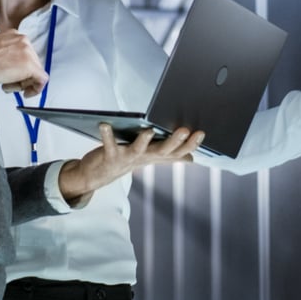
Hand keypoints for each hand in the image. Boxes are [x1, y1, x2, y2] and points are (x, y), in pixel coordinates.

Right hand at [0, 30, 48, 95]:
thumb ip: (8, 55)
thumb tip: (13, 67)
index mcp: (14, 35)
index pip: (26, 54)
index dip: (20, 69)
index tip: (14, 76)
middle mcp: (24, 40)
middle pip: (33, 63)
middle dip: (23, 77)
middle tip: (9, 84)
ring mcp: (28, 52)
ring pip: (36, 72)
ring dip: (24, 83)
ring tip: (7, 85)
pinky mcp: (30, 65)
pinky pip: (42, 80)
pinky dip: (36, 89)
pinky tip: (25, 93)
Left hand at [57, 124, 204, 202]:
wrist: (98, 175)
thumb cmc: (126, 160)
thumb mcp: (150, 157)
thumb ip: (170, 155)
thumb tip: (191, 158)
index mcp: (155, 156)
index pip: (177, 152)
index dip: (190, 144)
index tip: (201, 133)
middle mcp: (144, 158)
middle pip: (162, 151)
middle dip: (174, 142)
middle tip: (185, 130)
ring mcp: (127, 158)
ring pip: (138, 150)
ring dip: (143, 141)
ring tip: (149, 130)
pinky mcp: (109, 155)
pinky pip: (108, 144)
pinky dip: (106, 134)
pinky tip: (104, 124)